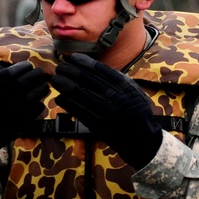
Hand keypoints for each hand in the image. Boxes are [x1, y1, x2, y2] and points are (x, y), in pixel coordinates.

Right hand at [0, 62, 49, 174]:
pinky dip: (36, 109)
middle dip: (32, 77)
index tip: (28, 65)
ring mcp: (1, 117)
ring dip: (38, 91)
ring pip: (25, 100)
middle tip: (40, 73)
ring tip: (45, 86)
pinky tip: (41, 103)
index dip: (18, 69)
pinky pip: (27, 117)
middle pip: (17, 86)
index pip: (3, 77)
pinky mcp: (9, 130)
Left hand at [51, 53, 162, 168]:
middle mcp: (118, 100)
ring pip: (82, 95)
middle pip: (90, 81)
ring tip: (55, 80)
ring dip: (66, 86)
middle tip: (60, 67)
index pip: (104, 72)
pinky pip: (80, 112)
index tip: (74, 58)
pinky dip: (68, 104)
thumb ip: (121, 81)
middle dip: (72, 72)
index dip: (87, 63)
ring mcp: (108, 113)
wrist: (142, 141)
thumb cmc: (137, 114)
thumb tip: (98, 69)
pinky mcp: (100, 126)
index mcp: (127, 90)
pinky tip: (59, 98)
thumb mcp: (136, 94)